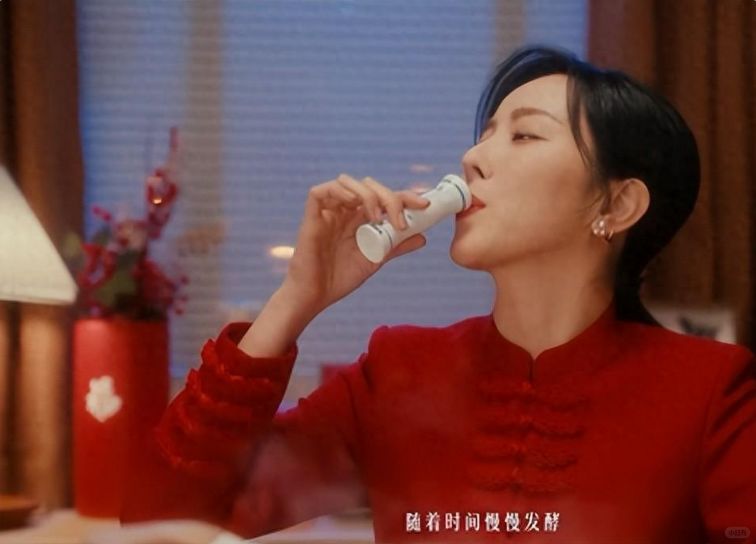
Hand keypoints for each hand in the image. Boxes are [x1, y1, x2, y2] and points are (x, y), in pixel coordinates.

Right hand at [280, 174, 429, 314]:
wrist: (316, 295)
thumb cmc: (340, 278)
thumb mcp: (375, 259)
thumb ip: (396, 246)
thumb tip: (423, 237)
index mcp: (360, 219)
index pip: (384, 198)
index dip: (405, 196)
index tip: (424, 204)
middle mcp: (345, 211)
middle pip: (369, 186)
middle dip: (390, 197)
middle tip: (399, 220)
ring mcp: (329, 212)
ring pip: (347, 182)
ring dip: (368, 195)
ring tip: (375, 217)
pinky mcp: (312, 216)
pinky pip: (320, 192)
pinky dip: (340, 192)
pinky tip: (353, 204)